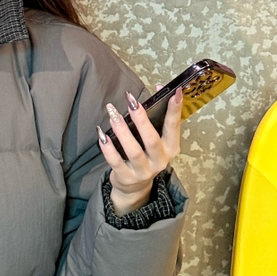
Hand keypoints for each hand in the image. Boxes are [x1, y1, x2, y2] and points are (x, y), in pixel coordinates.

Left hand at [98, 91, 180, 216]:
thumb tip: (160, 88)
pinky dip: (108, 148)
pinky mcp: (126, 178)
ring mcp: (143, 171)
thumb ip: (158, 115)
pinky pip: (116, 162)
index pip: (174, 126)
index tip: (175, 91)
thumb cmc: (147, 155)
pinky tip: (102, 135)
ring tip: (113, 114)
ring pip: (133, 150)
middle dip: (141, 119)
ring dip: (122, 131)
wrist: (136, 187)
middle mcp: (160, 161)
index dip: (175, 109)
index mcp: (171, 148)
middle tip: (131, 101)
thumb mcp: (157, 138)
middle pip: (151, 139)